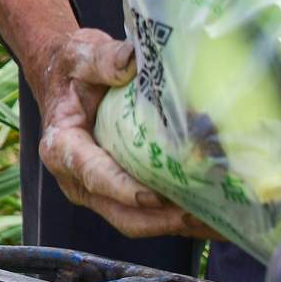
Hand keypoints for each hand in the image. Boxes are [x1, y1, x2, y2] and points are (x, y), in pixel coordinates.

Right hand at [32, 27, 203, 238]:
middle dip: (161, 219)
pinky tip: (212, 214)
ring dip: (176, 225)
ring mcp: (97, 190)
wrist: (62, 77)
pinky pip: (146, 213)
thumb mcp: (80, 57)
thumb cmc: (71, 68)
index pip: (94, 174)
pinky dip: (177, 216)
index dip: (124, 189)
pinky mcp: (117, 192)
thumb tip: (131, 61)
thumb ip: (103, 60)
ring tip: (218, 222)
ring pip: (136, 220)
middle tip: (201, 216)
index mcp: (62, 147)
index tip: (156, 195)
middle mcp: (76, 178)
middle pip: (120, 212)